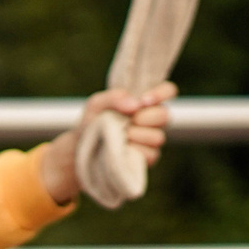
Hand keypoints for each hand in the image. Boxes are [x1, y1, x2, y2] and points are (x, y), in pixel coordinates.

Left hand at [42, 82, 176, 203]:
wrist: (80, 148)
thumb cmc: (92, 122)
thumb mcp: (96, 104)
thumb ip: (114, 97)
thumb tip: (135, 104)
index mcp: (144, 103)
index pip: (168, 91)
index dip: (162, 94)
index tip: (144, 101)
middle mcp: (152, 120)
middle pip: (165, 115)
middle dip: (144, 118)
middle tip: (127, 122)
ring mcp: (151, 139)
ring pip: (158, 137)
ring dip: (136, 136)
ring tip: (120, 136)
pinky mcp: (148, 158)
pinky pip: (150, 154)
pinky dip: (133, 151)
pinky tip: (122, 149)